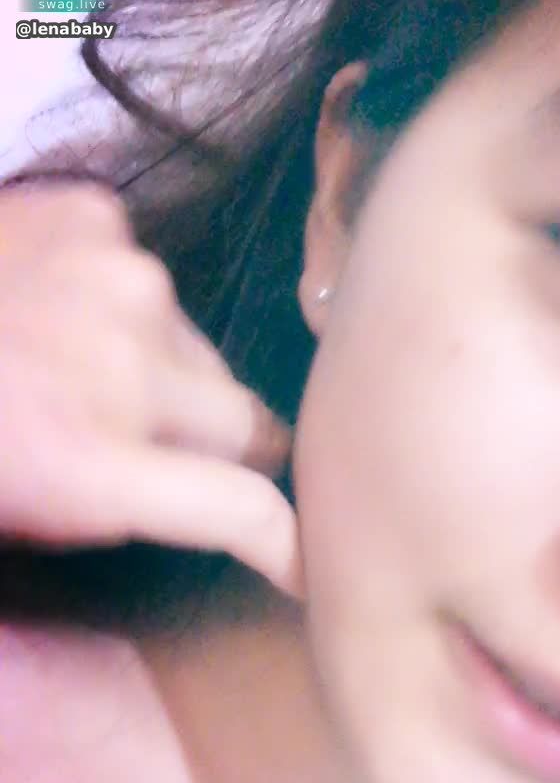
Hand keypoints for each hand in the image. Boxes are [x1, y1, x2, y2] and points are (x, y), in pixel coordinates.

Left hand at [0, 181, 303, 599]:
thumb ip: (114, 506)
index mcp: (88, 464)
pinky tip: (57, 305)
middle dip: (215, 444)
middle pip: (243, 422)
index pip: (244, 509)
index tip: (308, 566)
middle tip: (158, 446)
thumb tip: (196, 495)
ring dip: (165, 369)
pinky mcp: (96, 216)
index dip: (288, 544)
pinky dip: (118, 303)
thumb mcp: (20, 513)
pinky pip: (147, 278)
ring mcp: (119, 279)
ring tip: (80, 366)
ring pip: (197, 347)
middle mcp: (125, 368)